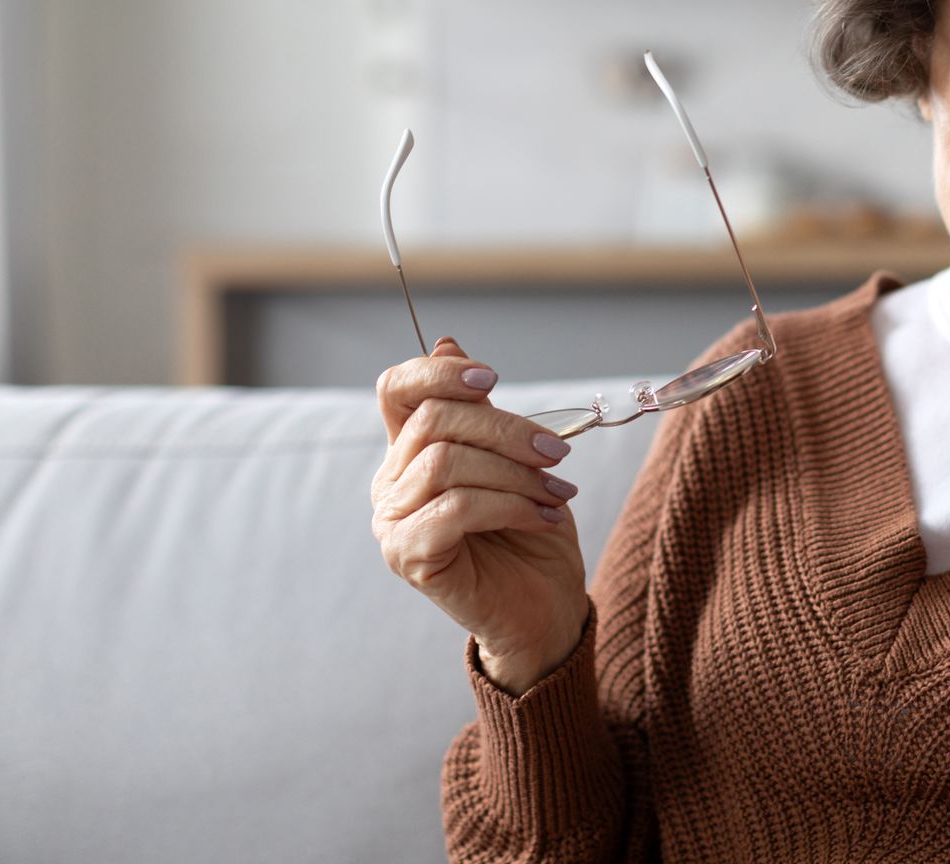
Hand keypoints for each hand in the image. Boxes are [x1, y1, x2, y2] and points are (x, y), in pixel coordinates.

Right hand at [370, 337, 588, 693]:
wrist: (544, 607)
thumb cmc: (530, 532)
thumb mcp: (515, 458)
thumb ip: (479, 410)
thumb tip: (448, 342)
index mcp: (410, 453)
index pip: (396, 390)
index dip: (438, 372)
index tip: (492, 378)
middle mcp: (391, 484)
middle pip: (434, 422)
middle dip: (506, 430)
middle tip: (558, 454)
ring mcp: (394, 523)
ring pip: (447, 463)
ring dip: (515, 473)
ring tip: (556, 493)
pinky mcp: (411, 557)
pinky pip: (457, 508)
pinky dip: (511, 505)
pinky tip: (544, 516)